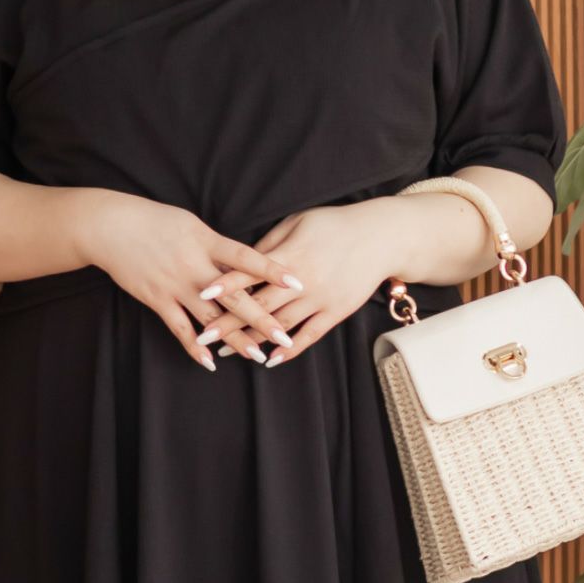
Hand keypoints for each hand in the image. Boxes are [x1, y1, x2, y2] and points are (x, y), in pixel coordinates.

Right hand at [82, 192, 306, 370]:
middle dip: (261, 318)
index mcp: (207, 241)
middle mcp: (195, 265)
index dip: (273, 270)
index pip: (247, 258)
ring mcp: (176, 285)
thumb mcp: (192, 225)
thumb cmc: (154, 221)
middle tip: (284, 336)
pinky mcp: (157, 299)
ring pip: (211, 317)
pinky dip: (194, 346)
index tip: (298, 282)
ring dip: (234, 339)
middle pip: (235, 296)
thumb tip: (244, 263)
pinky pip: (179, 328)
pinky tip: (209, 362)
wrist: (111, 227)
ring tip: (257, 355)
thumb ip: (217, 246)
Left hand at [193, 198, 410, 366]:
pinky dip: (290, 349)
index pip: (250, 271)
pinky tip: (270, 359)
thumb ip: (269, 243)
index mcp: (289, 255)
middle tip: (202, 336)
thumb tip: (241, 260)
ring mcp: (320, 298)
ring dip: (252, 340)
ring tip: (227, 351)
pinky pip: (310, 335)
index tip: (201, 295)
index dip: (225, 284)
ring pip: (280, 325)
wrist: (381, 237)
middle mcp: (302, 280)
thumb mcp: (298, 223)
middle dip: (229, 322)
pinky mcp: (336, 312)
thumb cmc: (335, 224)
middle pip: (259, 305)